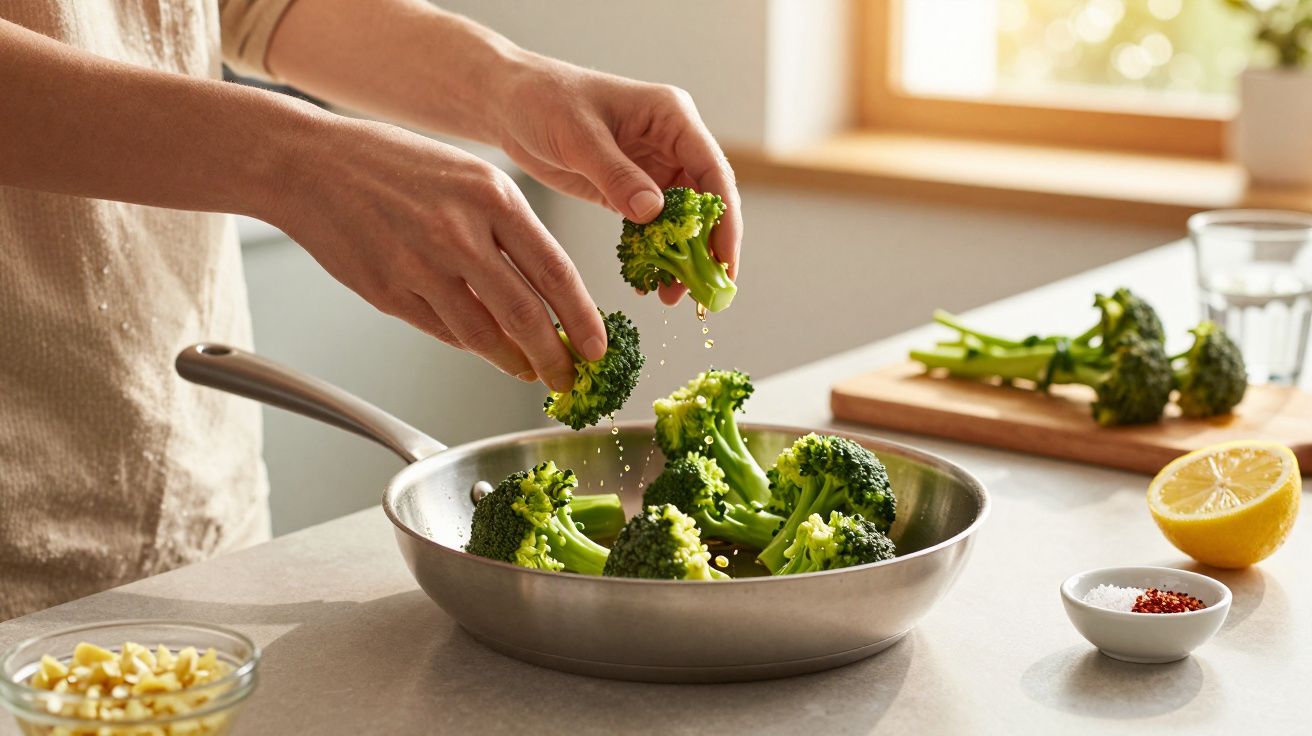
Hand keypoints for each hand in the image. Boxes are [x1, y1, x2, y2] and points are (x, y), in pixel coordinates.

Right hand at [268, 115, 604, 391]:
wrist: (311, 165)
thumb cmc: (393, 165)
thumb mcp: (469, 176)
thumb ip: (509, 229)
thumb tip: (547, 289)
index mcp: (492, 197)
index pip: (555, 272)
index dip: (583, 319)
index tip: (598, 346)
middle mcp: (459, 233)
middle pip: (525, 316)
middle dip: (555, 358)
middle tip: (569, 377)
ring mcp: (420, 267)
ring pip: (484, 336)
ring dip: (514, 362)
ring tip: (530, 371)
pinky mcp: (389, 293)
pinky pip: (444, 333)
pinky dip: (471, 346)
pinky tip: (485, 348)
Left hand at [492, 57, 741, 305]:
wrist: (511, 104)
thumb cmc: (544, 100)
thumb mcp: (578, 136)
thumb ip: (616, 174)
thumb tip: (654, 212)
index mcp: (672, 117)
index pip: (713, 171)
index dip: (724, 218)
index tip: (723, 260)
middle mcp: (671, 142)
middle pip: (705, 202)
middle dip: (706, 248)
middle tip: (701, 293)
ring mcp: (653, 168)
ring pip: (682, 220)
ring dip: (681, 257)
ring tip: (671, 295)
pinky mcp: (631, 189)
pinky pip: (653, 227)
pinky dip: (654, 254)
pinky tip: (648, 280)